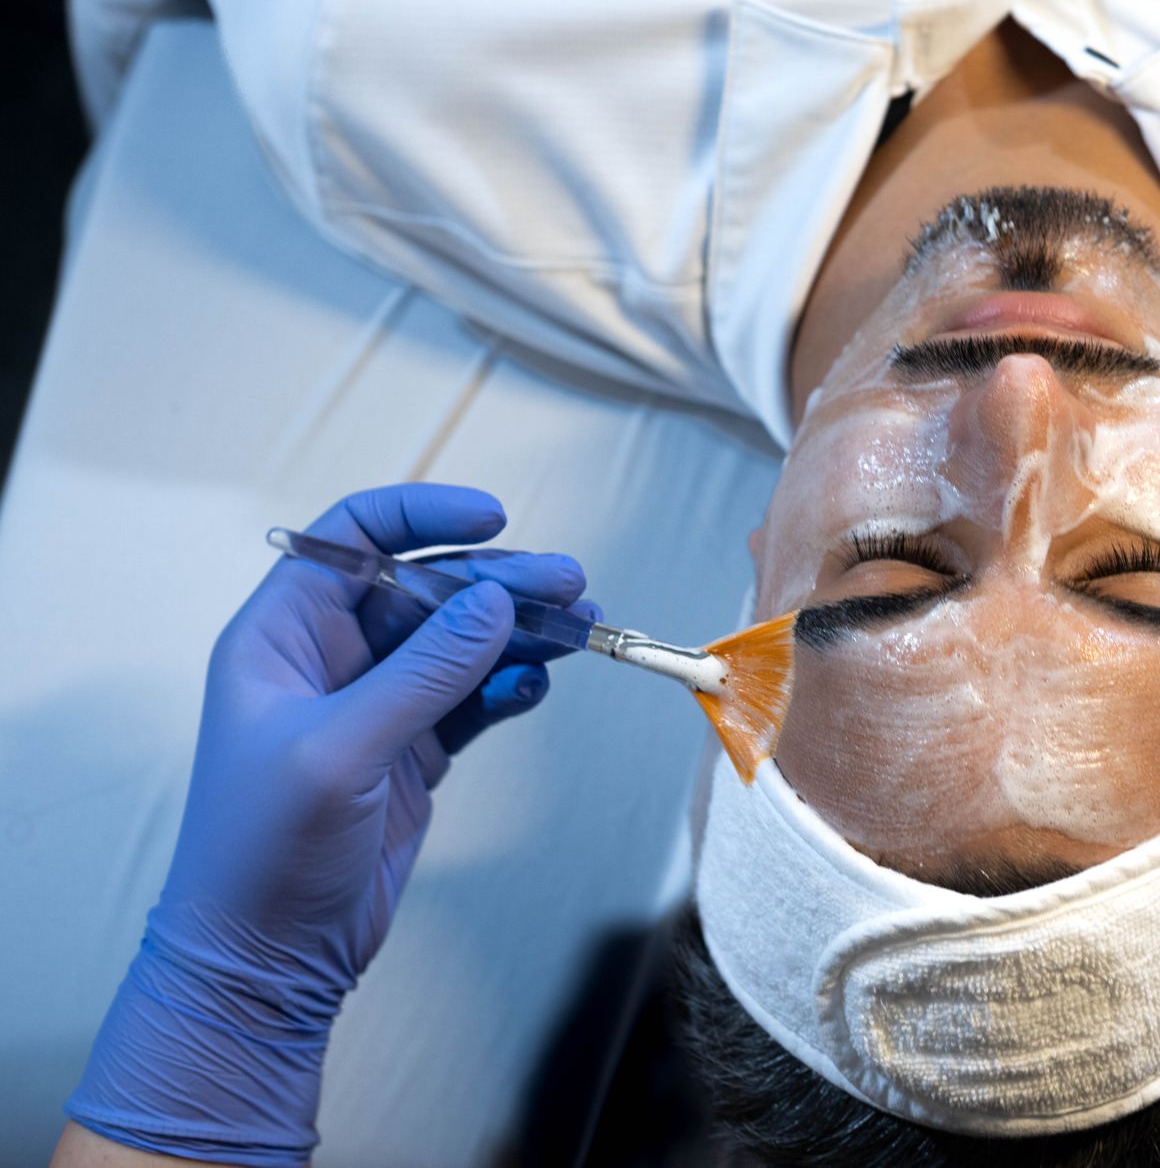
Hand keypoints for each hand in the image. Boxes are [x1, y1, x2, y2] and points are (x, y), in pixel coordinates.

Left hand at [66, 484, 592, 1164]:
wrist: (266, 959)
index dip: (421, 514)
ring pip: (461, 643)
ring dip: (520, 633)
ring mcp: (377, 708)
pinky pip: (473, 699)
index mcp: (283, 636)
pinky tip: (537, 687)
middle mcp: (330, 660)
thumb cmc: (265, 850)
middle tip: (570, 586)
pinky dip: (510, 688)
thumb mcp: (339, 751)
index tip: (494, 518)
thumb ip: (422, 673)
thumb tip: (494, 601)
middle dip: (498, 583)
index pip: (353, 539)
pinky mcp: (412, 754)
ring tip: (581, 631)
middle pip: (427, 590)